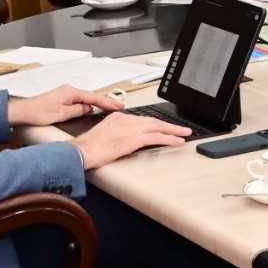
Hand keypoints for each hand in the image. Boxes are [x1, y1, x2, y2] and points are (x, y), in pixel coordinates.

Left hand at [8, 86, 121, 126]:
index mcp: (71, 92)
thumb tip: (89, 108)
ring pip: (86, 98)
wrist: (22, 112)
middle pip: (92, 96)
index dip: (108, 103)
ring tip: (110, 108)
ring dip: (98, 104)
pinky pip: (79, 100)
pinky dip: (88, 104)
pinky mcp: (61, 98)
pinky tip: (92, 109)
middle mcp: (69, 90)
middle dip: (106, 102)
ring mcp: (65, 93)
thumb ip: (78, 110)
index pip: (94, 97)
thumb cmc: (38, 112)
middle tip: (119, 107)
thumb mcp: (62, 114)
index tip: (119, 107)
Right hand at [71, 111, 189, 168]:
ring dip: (174, 131)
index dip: (156, 124)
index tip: (165, 126)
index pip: (143, 119)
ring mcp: (131, 128)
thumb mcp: (105, 134)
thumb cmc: (89, 147)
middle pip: (153, 121)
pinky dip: (169, 139)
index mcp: (119, 117)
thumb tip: (127, 138)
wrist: (82, 151)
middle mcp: (127, 119)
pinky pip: (157, 138)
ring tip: (185, 134)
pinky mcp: (134, 138)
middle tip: (182, 128)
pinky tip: (177, 141)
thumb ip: (118, 132)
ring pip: (158, 127)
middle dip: (169, 125)